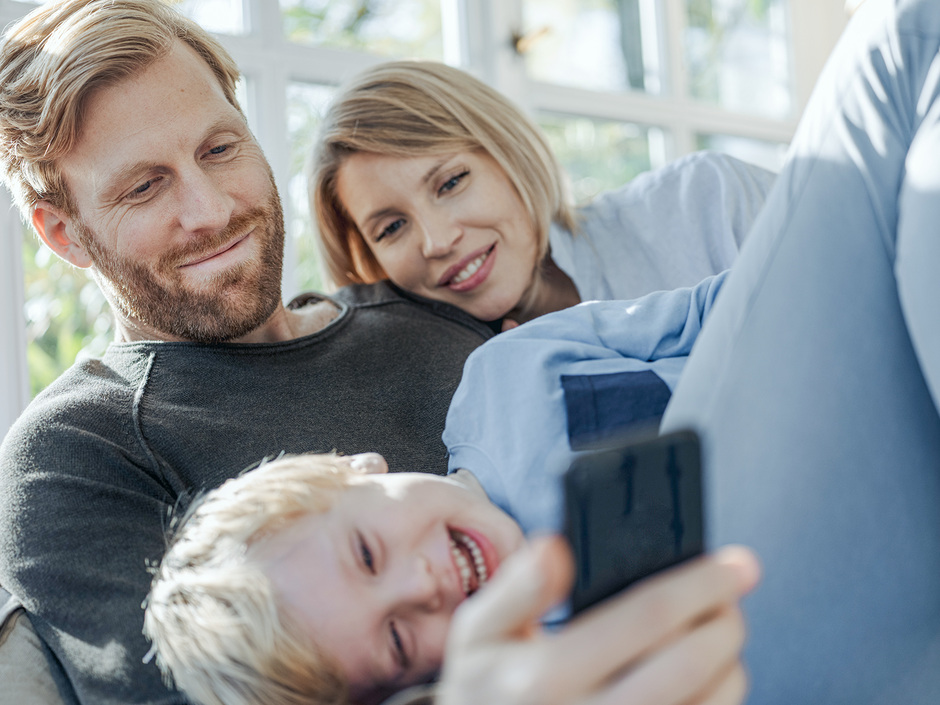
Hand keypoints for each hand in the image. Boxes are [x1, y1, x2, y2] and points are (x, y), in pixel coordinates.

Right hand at [438, 537, 759, 704]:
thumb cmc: (488, 686)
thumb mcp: (479, 631)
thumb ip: (517, 587)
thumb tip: (556, 545)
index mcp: (544, 677)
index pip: (645, 617)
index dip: (701, 584)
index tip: (734, 564)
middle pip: (691, 664)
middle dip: (725, 620)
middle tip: (730, 598)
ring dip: (730, 663)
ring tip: (716, 635)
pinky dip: (719, 698)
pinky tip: (703, 678)